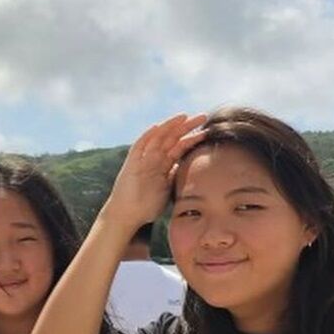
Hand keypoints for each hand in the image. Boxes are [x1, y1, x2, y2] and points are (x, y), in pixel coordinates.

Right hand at [101, 113, 206, 229]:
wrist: (127, 216)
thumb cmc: (145, 208)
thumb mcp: (167, 190)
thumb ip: (176, 178)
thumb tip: (190, 170)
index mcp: (163, 166)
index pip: (179, 147)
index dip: (192, 138)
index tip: (207, 132)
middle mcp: (153, 160)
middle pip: (171, 138)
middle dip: (187, 127)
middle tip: (203, 116)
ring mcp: (142, 161)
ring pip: (157, 138)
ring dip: (170, 127)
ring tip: (185, 117)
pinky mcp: (131, 164)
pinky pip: (139, 147)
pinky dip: (147, 137)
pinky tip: (157, 127)